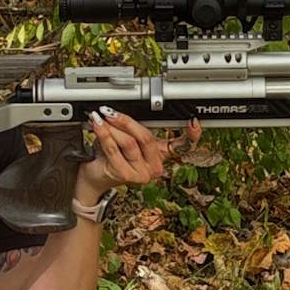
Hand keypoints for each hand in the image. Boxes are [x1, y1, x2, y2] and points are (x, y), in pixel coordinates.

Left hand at [76, 108, 200, 204]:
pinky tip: (98, 126)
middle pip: (147, 137)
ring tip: (100, 119)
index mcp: (160, 156)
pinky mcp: (126, 175)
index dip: (192, 136)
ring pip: (129, 142)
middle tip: (112, 112)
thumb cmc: (111, 157)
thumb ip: (132, 128)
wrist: (95, 178)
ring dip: (111, 128)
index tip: (194, 123)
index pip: (183, 146)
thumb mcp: (127, 139)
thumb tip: (124, 111)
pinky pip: (114, 149)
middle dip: (127, 121)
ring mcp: (142, 173)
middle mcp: (155, 167)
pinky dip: (104, 134)